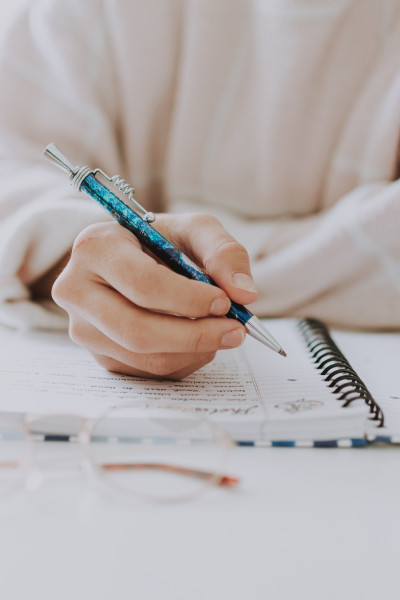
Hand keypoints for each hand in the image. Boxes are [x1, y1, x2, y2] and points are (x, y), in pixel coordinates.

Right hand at [52, 213, 257, 378]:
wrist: (131, 260)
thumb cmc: (160, 242)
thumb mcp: (194, 230)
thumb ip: (224, 253)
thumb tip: (245, 294)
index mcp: (95, 248)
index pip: (142, 285)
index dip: (189, 299)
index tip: (225, 302)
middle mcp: (77, 290)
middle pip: (137, 331)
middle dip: (195, 335)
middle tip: (236, 330)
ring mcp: (83, 328)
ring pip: (144, 357)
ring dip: (194, 351)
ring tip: (220, 331)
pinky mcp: (99, 355)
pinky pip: (147, 372)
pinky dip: (184, 361)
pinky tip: (196, 340)